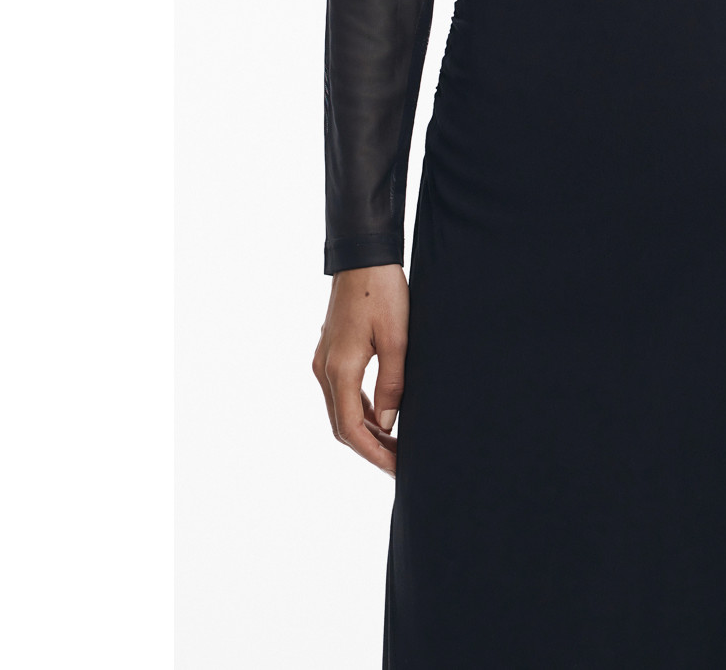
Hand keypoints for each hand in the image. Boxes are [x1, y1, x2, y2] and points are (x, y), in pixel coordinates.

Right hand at [312, 264, 408, 476]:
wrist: (363, 257)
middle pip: (342, 426)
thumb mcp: (398, 338)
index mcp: (339, 369)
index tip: (397, 468)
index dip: (374, 453)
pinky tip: (382, 417)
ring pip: (341, 410)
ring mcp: (324, 361)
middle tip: (401, 462)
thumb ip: (392, 384)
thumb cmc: (382, 292)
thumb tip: (388, 424)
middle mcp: (324, 370)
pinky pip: (343, 392)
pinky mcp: (331, 353)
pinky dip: (361, 410)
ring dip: (366, 431)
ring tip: (396, 444)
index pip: (350, 429)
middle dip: (371, 448)